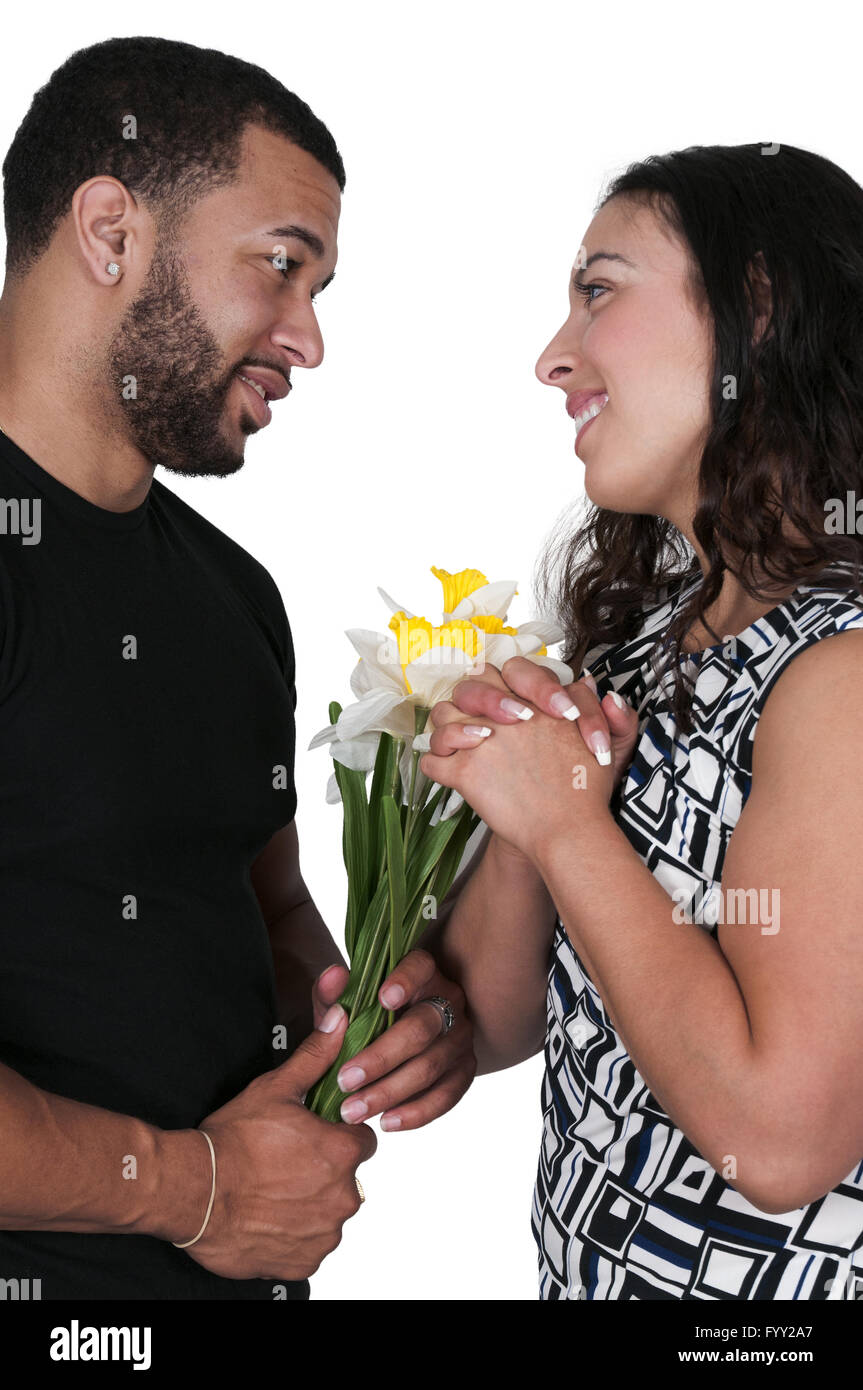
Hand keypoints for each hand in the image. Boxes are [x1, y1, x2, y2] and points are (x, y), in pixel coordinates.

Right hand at [183, 1007, 375, 1281]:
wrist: (192, 1190)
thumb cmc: (231, 1142)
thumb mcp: (275, 1089)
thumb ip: (315, 1056)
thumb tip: (339, 1023)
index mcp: (343, 1152)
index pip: (361, 1140)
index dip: (337, 1135)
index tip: (313, 1136)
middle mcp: (343, 1196)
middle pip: (346, 1179)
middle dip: (323, 1171)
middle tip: (285, 1163)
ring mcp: (323, 1233)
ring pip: (328, 1213)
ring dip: (309, 1204)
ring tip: (273, 1190)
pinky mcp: (303, 1262)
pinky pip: (309, 1246)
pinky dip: (294, 1235)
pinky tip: (268, 1216)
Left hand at [312, 949, 475, 1130]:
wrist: (405, 1036)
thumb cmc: (370, 1017)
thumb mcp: (348, 1005)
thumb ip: (333, 993)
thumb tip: (332, 977)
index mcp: (423, 974)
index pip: (420, 967)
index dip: (405, 981)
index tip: (382, 999)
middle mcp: (448, 1001)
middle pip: (421, 1027)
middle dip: (381, 1057)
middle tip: (345, 1080)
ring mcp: (460, 1037)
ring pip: (430, 1066)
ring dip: (389, 1092)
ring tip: (353, 1110)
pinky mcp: (465, 1070)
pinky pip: (447, 1096)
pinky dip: (416, 1113)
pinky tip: (387, 1122)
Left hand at [419, 659, 629, 865]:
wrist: (568, 830)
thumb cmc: (585, 789)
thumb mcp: (601, 738)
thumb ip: (590, 704)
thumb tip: (583, 680)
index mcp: (534, 702)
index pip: (506, 671)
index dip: (506, 685)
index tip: (514, 709)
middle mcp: (504, 716)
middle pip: (467, 687)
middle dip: (468, 700)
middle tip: (479, 723)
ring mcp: (480, 743)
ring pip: (442, 718)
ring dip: (447, 730)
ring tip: (462, 747)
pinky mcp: (464, 773)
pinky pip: (432, 760)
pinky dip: (437, 765)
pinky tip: (451, 773)